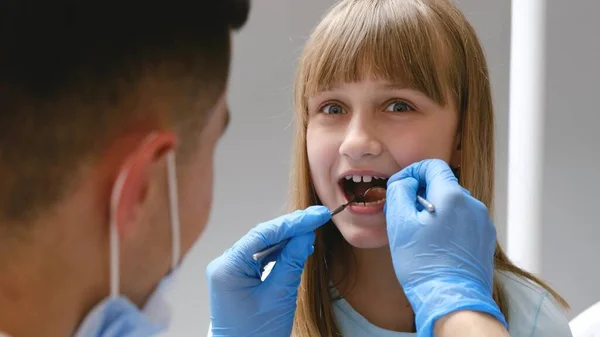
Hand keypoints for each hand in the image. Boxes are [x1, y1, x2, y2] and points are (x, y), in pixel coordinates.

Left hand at [206, 206, 330, 336]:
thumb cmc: (256, 334)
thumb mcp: (279, 297)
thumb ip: (292, 262)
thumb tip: (305, 234)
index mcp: (228, 267)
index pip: (263, 234)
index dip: (293, 222)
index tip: (317, 215)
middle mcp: (225, 264)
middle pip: (262, 236)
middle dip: (291, 227)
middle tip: (319, 217)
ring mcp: (230, 270)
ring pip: (262, 245)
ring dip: (287, 238)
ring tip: (313, 229)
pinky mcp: (237, 277)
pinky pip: (260, 257)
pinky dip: (280, 252)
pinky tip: (298, 246)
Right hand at [385, 159, 506, 336]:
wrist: (452, 301)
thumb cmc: (424, 266)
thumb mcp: (399, 224)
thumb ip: (399, 191)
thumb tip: (405, 181)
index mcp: (452, 196)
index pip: (433, 166)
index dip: (413, 172)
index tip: (401, 187)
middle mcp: (473, 205)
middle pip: (443, 186)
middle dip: (423, 195)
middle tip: (405, 216)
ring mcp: (482, 223)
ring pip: (453, 205)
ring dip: (435, 212)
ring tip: (421, 236)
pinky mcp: (485, 240)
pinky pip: (463, 223)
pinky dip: (448, 227)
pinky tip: (437, 247)